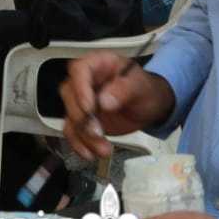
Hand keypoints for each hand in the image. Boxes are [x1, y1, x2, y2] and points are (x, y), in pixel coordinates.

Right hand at [60, 53, 174, 160]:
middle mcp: (85, 82)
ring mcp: (81, 101)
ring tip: (103, 149)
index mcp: (98, 64)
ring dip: (83, 136)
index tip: (89, 107)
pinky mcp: (82, 121)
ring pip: (70, 117)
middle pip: (69, 94)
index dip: (80, 88)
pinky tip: (91, 154)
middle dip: (81, 117)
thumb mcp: (140, 86)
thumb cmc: (145, 90)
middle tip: (98, 131)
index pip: (79, 70)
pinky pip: (72, 132)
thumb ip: (124, 89)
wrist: (149, 107)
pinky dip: (79, 145)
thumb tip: (105, 102)